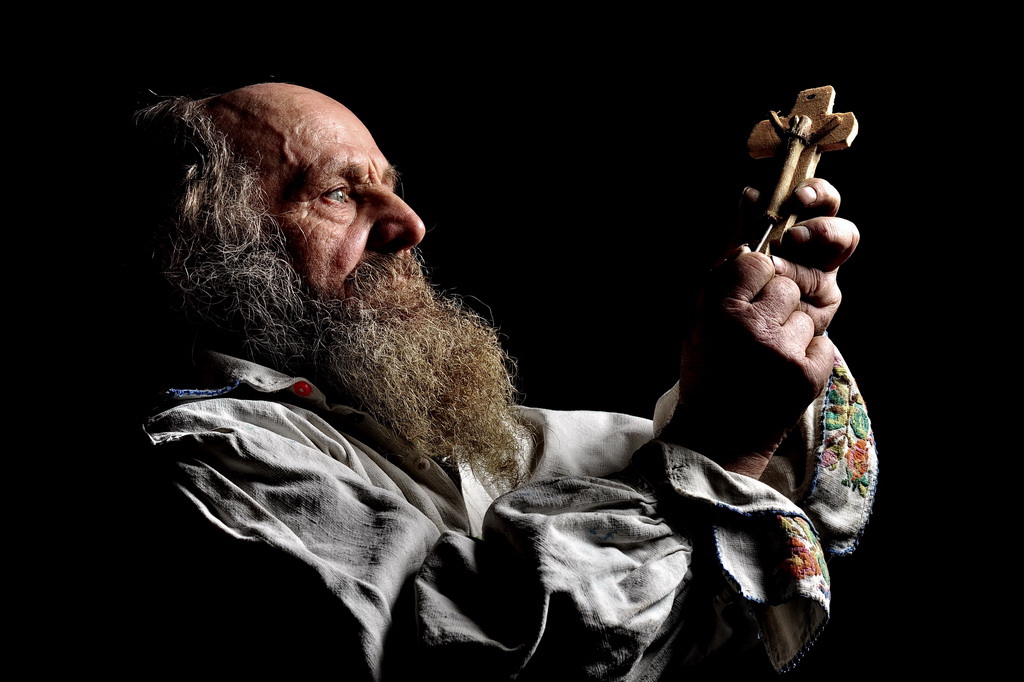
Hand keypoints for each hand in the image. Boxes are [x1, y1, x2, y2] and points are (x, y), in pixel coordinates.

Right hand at [663, 179, 858, 477]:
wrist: (719, 435)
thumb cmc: (708, 365)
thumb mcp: (701, 310)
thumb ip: (729, 255)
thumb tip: (751, 194)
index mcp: (718, 308)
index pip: (755, 259)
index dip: (750, 276)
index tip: (739, 294)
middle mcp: (752, 327)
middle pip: (787, 279)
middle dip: (777, 297)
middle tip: (755, 325)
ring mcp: (784, 351)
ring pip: (810, 308)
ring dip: (793, 326)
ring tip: (764, 355)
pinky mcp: (810, 375)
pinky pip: (822, 340)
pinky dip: (807, 351)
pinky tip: (780, 372)